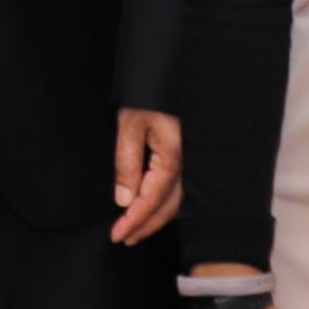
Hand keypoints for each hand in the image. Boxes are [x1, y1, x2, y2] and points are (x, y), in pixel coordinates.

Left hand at [109, 108, 183, 247]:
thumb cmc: (150, 94)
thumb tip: (124, 200)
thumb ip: (127, 163)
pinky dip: (166, 204)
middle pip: (168, 207)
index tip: (117, 235)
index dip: (134, 221)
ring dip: (157, 218)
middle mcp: (187, 164)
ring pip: (178, 201)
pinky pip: (181, 188)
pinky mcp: (189, 155)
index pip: (151, 200)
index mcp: (172, 158)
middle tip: (125, 239)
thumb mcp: (130, 125)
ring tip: (137, 230)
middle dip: (146, 226)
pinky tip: (155, 207)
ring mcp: (191, 161)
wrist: (171, 69)